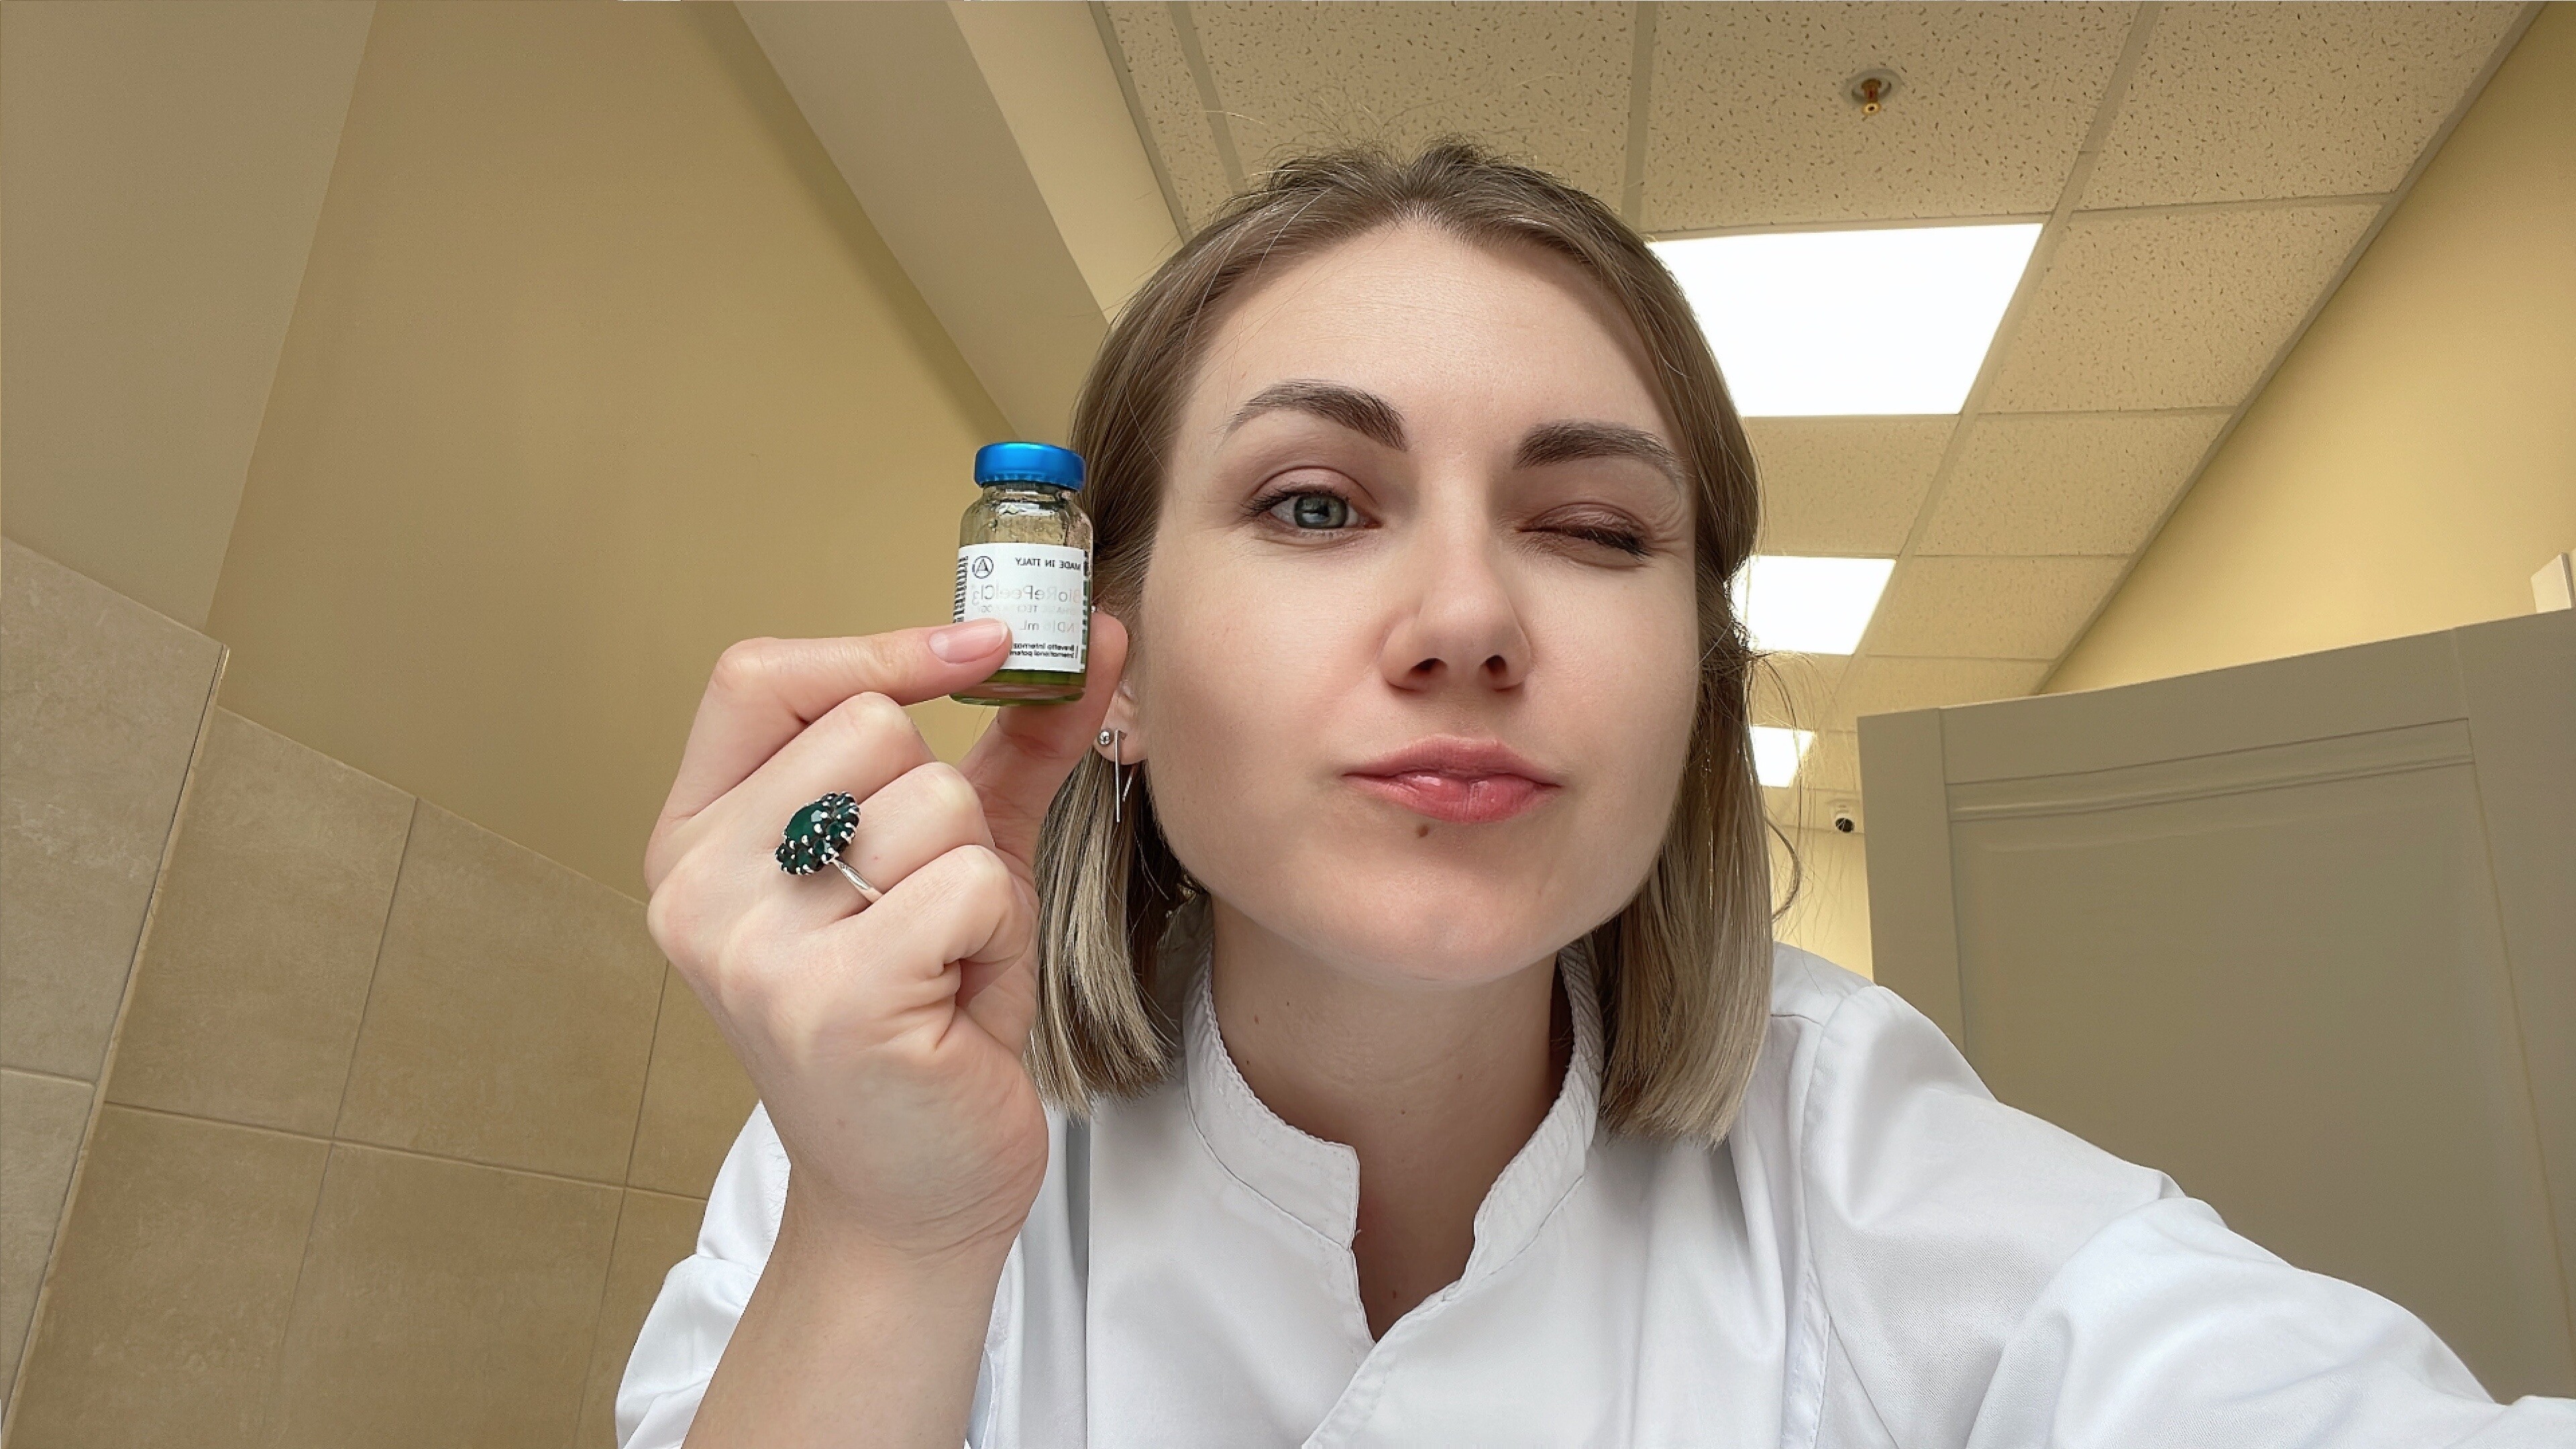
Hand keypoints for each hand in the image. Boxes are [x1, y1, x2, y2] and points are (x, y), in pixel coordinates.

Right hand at [641, 612, 1128, 1263]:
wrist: (914, 1194)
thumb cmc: (927, 1019)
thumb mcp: (955, 859)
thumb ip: (1011, 744)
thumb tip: (1096, 630)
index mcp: (696, 837)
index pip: (759, 676)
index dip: (877, 648)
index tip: (983, 648)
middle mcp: (700, 887)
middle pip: (870, 727)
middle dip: (945, 805)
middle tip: (930, 907)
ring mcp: (754, 948)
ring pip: (934, 802)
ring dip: (980, 880)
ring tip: (945, 961)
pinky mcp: (832, 1001)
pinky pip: (969, 883)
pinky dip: (994, 934)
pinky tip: (956, 998)